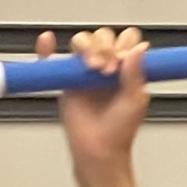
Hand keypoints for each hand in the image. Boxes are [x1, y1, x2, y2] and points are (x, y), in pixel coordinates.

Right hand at [52, 27, 150, 172]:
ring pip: (81, 42)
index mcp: (127, 69)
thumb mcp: (135, 100)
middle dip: (105, 47)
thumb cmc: (119, 130)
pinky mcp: (65, 78)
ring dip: (86, 47)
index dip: (124, 44)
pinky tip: (48, 40)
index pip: (126, 40)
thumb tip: (140, 48)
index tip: (122, 60)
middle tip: (106, 70)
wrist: (99, 149)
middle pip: (102, 37)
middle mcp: (106, 66)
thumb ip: (136, 73)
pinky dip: (46, 47)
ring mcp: (84, 71)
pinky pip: (52, 57)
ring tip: (92, 68)